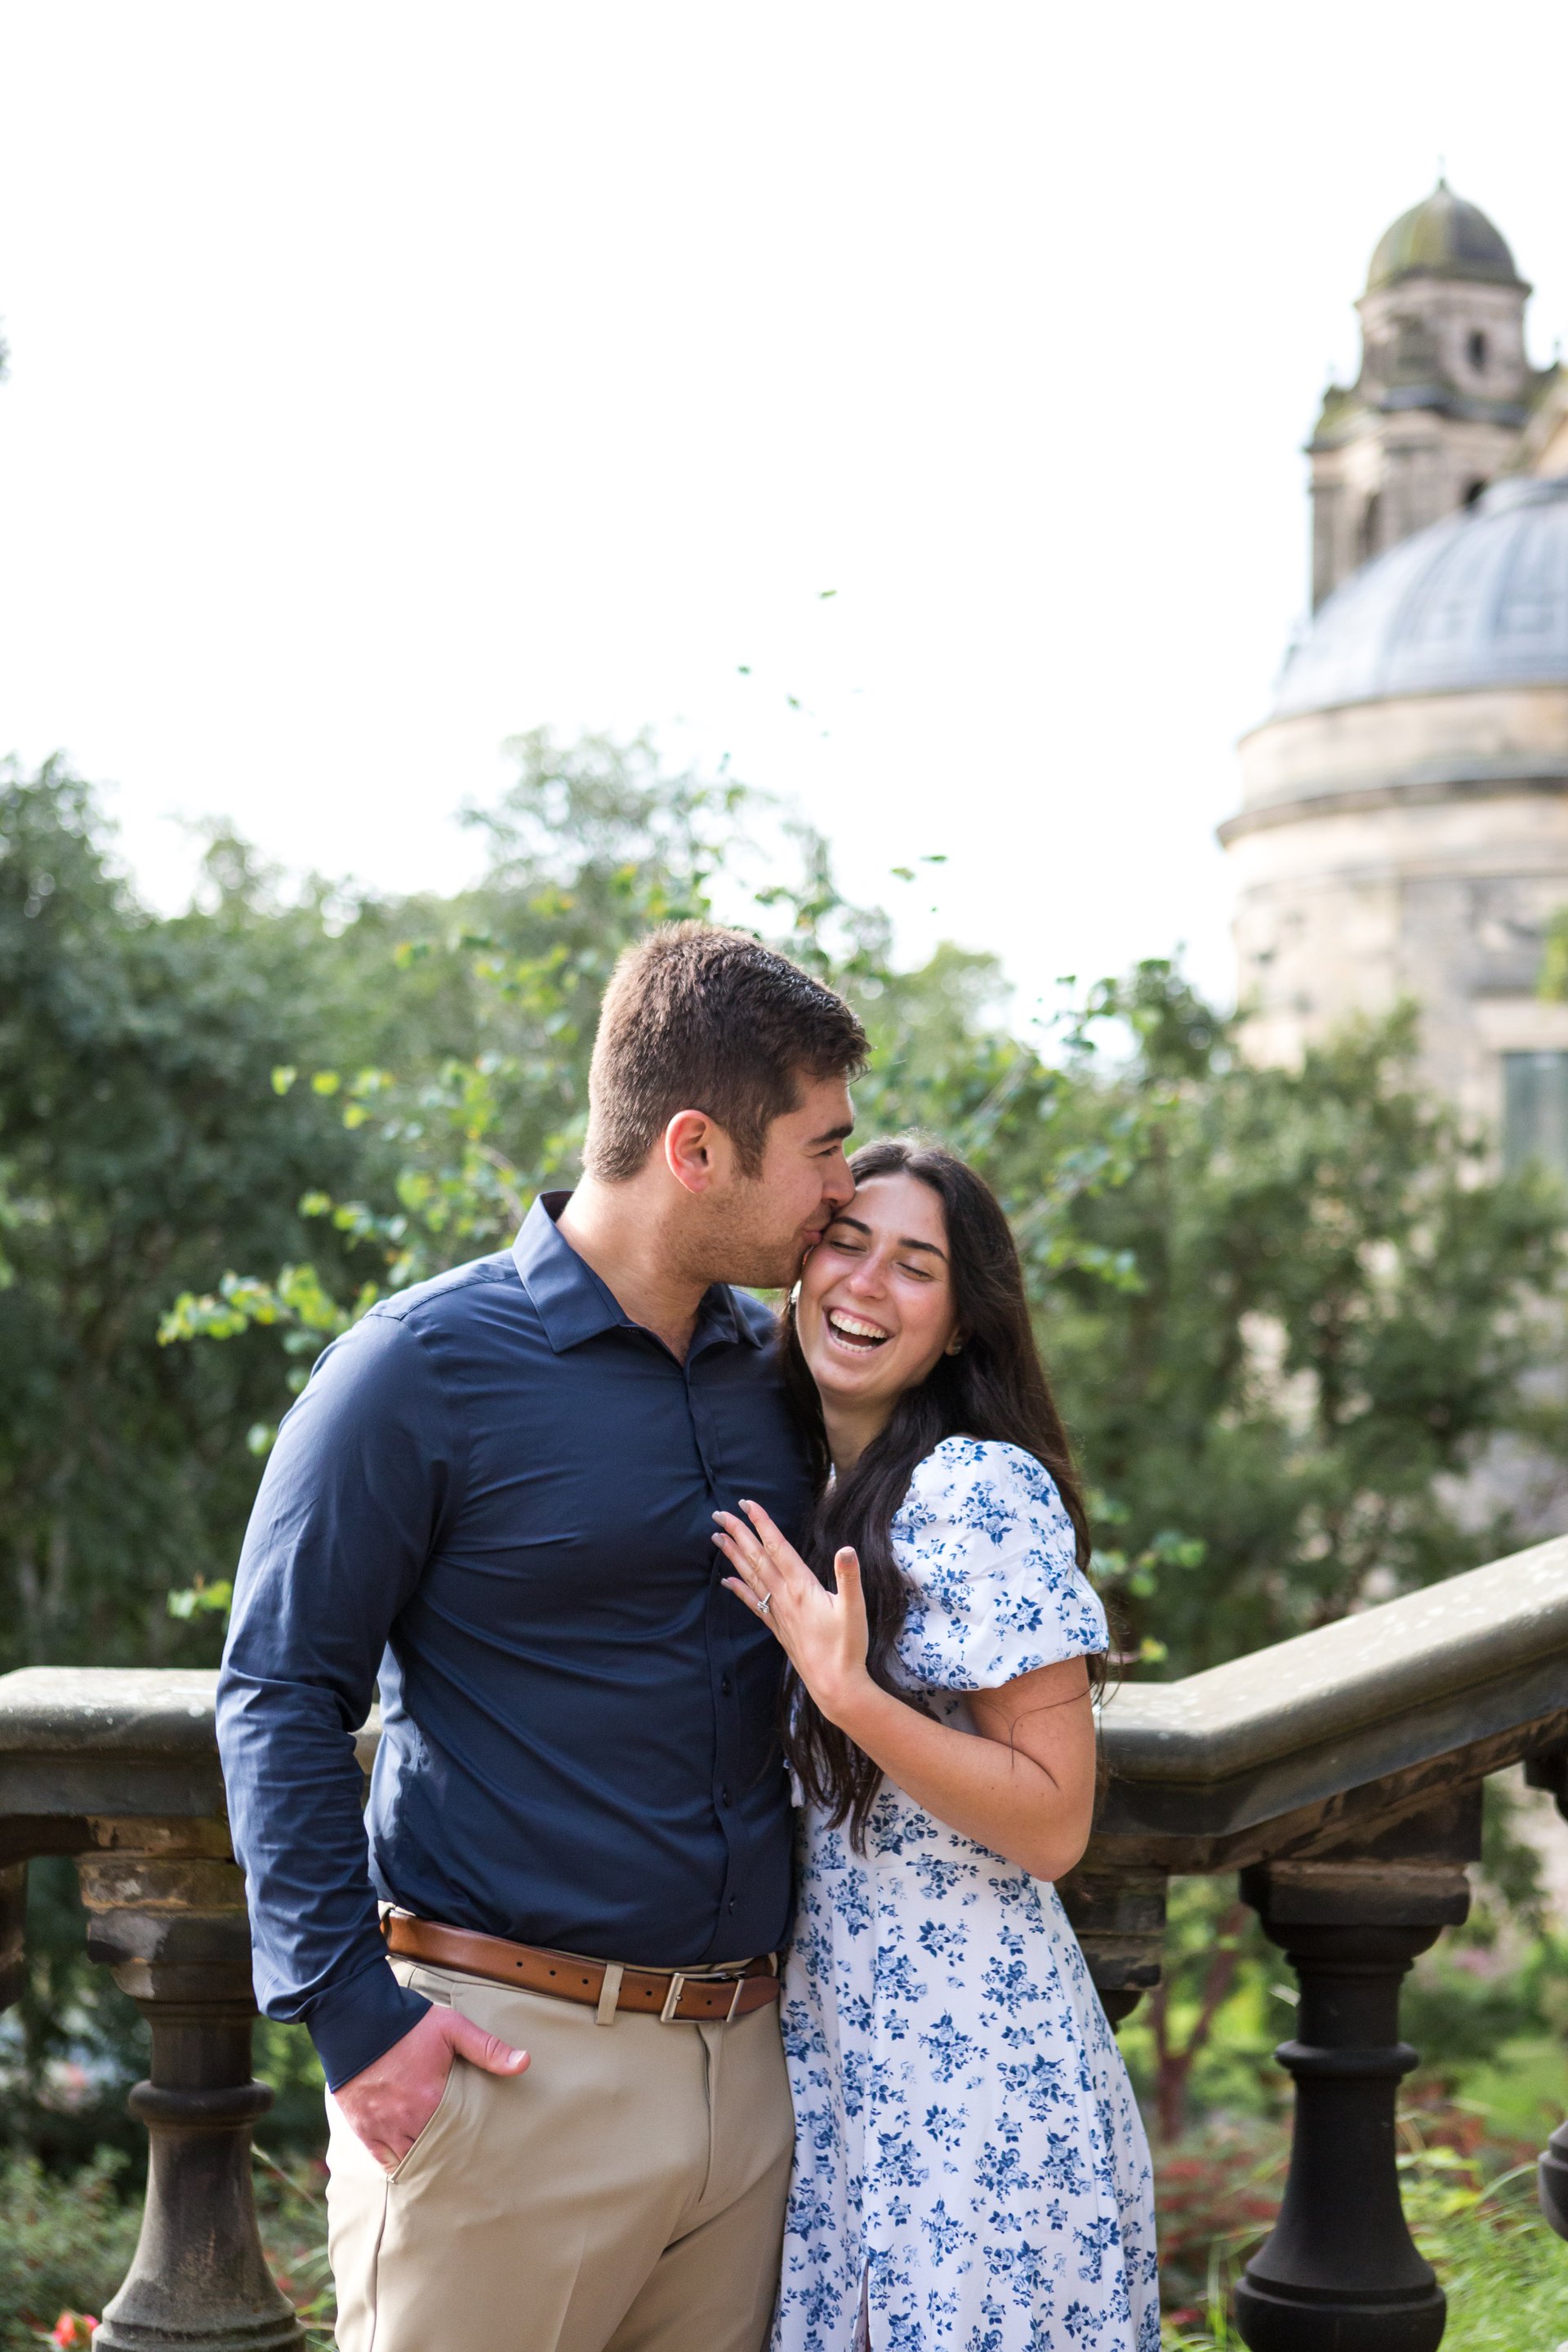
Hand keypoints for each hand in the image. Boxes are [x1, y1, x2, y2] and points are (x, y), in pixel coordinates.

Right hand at [333, 2002, 527, 2169]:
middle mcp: (407, 2120)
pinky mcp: (364, 2129)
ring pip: (409, 2161)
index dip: (470, 2146)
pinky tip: (411, 2167)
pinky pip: (383, 2161)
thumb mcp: (452, 2028)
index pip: (458, 2137)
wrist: (357, 2020)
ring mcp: (383, 2127)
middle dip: (448, 2159)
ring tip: (441, 2169)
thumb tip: (524, 2062)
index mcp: (431, 2099)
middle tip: (465, 2167)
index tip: (482, 2151)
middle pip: (434, 2153)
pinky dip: (397, 2166)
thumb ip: (488, 2048)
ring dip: (424, 2164)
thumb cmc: (409, 2024)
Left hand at [713, 1499, 869, 1727]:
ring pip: (750, 1577)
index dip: (762, 1524)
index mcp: (801, 1587)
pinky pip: (753, 1602)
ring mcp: (778, 1613)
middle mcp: (784, 1597)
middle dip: (738, 1534)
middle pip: (757, 1558)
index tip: (747, 1504)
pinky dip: (738, 1589)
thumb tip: (847, 1549)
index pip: (777, 1547)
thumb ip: (849, 1577)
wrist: (834, 1684)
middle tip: (719, 1514)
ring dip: (733, 1556)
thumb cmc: (847, 1647)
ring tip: (717, 1538)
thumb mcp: (855, 1609)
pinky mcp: (777, 1627)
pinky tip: (726, 1581)